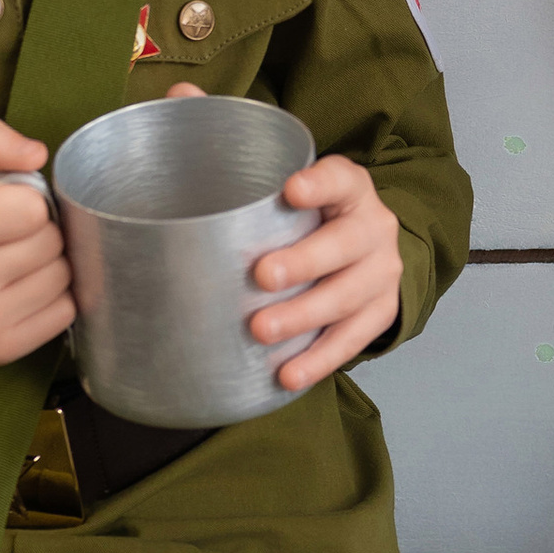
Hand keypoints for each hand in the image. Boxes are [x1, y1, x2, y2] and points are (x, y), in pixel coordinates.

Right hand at [0, 119, 72, 377]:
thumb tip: (38, 153)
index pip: (33, 206)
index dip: (23, 200)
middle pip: (51, 241)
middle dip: (36, 232)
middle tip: (2, 237)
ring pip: (64, 276)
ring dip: (46, 264)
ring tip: (9, 263)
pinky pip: (65, 313)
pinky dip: (51, 298)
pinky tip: (17, 291)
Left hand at [244, 148, 402, 392]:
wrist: (367, 253)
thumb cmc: (317, 224)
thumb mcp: (299, 202)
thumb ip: (258, 206)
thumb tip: (172, 234)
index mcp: (352, 191)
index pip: (341, 179)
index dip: (319, 184)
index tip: (292, 191)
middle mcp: (374, 229)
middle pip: (344, 243)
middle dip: (303, 262)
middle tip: (262, 276)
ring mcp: (381, 274)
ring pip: (346, 297)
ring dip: (302, 316)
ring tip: (261, 330)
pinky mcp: (380, 313)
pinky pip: (350, 340)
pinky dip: (318, 360)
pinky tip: (288, 373)